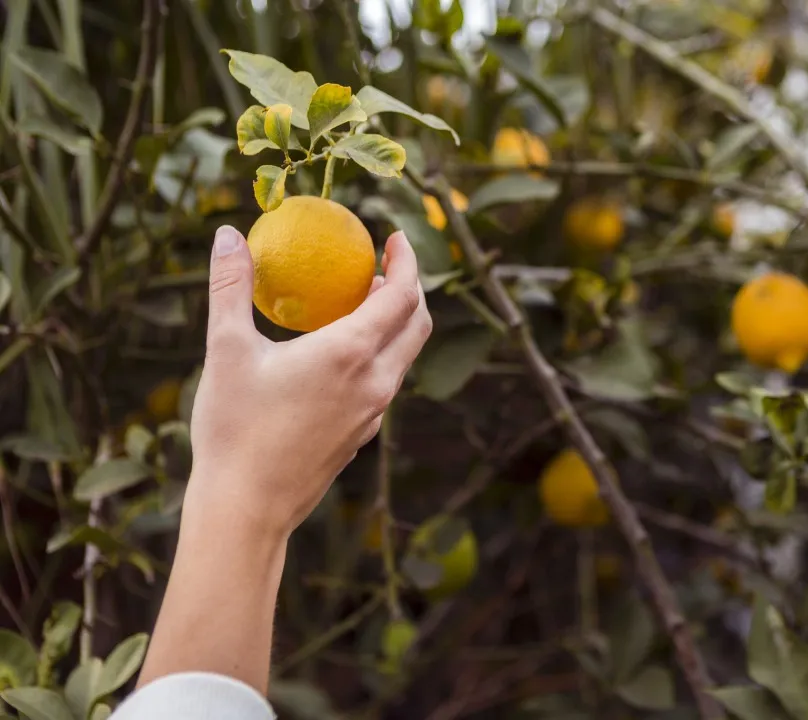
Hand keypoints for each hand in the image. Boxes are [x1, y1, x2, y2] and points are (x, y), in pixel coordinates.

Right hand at [186, 225, 431, 537]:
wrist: (247, 510)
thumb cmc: (234, 429)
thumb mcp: (226, 350)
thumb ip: (231, 287)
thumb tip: (229, 234)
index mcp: (352, 354)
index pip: (405, 295)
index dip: (408, 260)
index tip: (395, 237)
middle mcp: (376, 382)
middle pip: (417, 324)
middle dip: (411, 289)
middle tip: (383, 266)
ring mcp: (373, 413)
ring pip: (403, 356)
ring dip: (395, 323)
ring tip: (362, 302)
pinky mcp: (362, 435)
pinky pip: (384, 383)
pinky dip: (378, 354)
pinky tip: (339, 354)